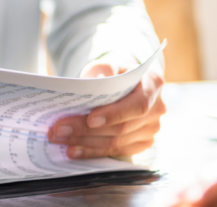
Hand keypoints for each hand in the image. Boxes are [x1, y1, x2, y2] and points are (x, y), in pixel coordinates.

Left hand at [47, 54, 165, 158]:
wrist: (125, 85)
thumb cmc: (114, 74)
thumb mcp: (107, 65)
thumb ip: (101, 71)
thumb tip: (88, 85)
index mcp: (153, 84)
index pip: (137, 105)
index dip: (114, 114)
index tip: (90, 119)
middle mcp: (158, 108)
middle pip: (122, 127)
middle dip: (87, 130)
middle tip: (59, 130)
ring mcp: (152, 129)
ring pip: (117, 143)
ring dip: (85, 143)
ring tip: (59, 139)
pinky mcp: (143, 143)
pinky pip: (116, 153)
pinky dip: (92, 152)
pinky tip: (73, 150)